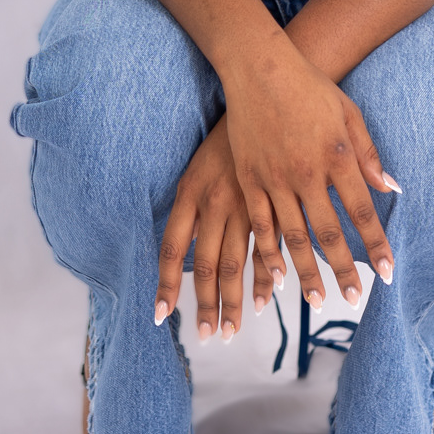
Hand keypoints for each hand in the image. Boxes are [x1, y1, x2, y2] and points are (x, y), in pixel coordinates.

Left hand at [154, 115, 276, 339]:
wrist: (265, 95)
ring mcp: (245, 203)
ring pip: (236, 262)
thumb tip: (185, 245)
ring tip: (231, 329)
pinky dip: (266, 275)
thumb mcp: (198, 166)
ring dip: (234, 301)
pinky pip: (268, 247)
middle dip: (205, 306)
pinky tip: (267, 296)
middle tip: (207, 337)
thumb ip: (193, 206)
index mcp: (190, 193)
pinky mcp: (272, 201)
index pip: (170, 248)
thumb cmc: (229, 134)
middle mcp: (214, 202)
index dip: (165, 283)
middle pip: (205, 266)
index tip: (161, 315)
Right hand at [223, 37, 399, 312]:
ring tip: (317, 300)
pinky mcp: (249, 179)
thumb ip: (368, 154)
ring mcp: (275, 178)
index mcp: (337, 157)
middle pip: (329, 232)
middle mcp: (307, 173)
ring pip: (293, 236)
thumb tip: (391, 187)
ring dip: (307, 271)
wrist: (259, 68)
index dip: (375, 244)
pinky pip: (260, 225)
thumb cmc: (309, 87)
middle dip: (343, 270)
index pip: (362, 211)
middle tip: (354, 300)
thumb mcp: (348, 114)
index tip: (387, 272)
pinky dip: (269, 253)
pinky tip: (277, 276)